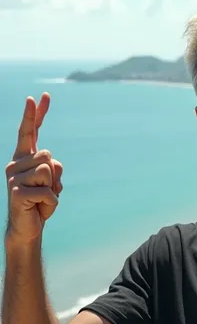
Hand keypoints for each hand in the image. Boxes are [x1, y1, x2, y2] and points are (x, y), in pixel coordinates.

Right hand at [5, 93, 62, 244]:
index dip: (34, 115)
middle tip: (44, 191)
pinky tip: (40, 208)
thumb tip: (49, 162)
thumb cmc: (40, 203)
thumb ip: (54, 168)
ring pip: (49, 172)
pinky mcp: (17, 192)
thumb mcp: (52, 182)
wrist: (28, 227)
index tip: (36, 96)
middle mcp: (15, 164)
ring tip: (41, 200)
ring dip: (53, 190)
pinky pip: (49, 192)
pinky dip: (52, 203)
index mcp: (24, 158)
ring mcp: (14, 177)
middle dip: (54, 177)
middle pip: (49, 156)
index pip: (30, 132)